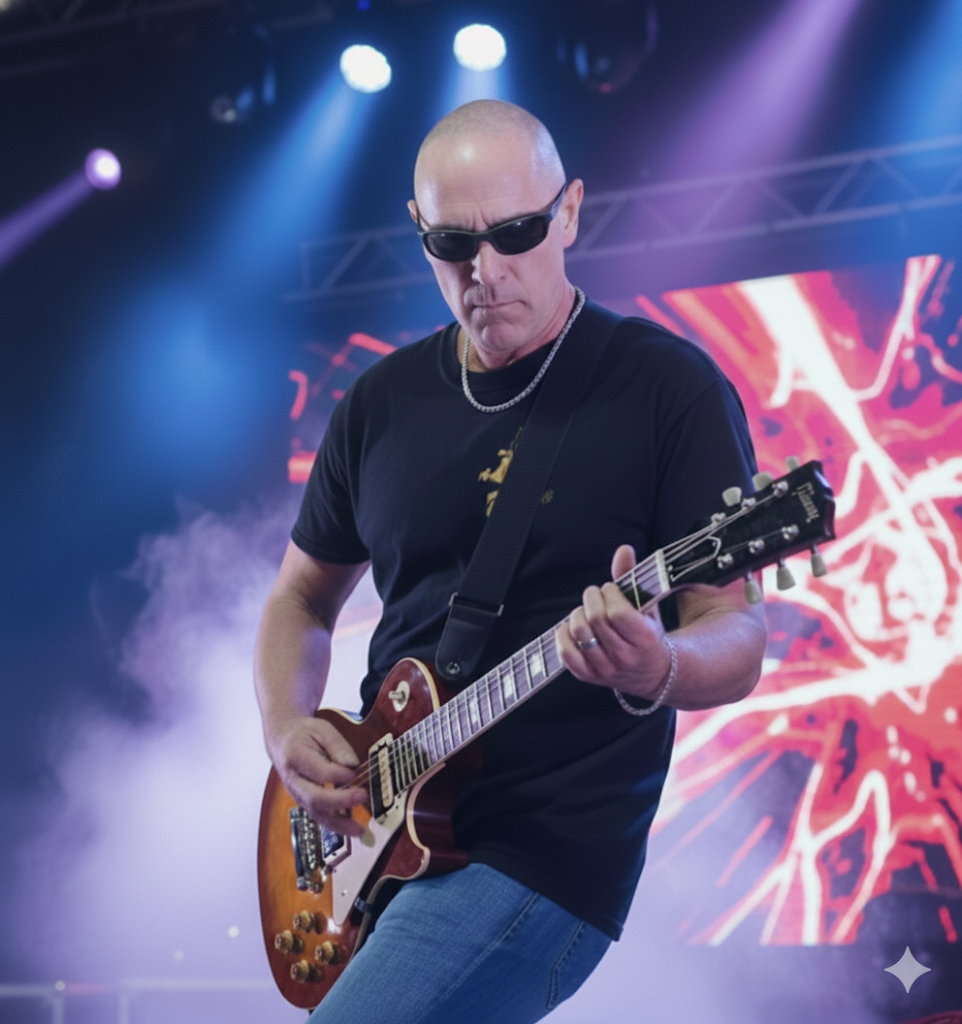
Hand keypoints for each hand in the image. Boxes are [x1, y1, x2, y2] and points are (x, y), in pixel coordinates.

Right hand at [268, 716, 368, 836]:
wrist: (282, 740)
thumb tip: (352, 766)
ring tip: (359, 829)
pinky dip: (336, 825)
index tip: (354, 772)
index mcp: (295, 756)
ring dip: (339, 823)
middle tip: (362, 796)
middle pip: (314, 798)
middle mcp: (293, 780)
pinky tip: (352, 829)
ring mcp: (297, 794)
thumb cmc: (304, 733)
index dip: (339, 774)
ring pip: (316, 813)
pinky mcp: (304, 801)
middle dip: (340, 801)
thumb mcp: (322, 729)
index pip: (319, 772)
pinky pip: (319, 816)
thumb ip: (338, 746)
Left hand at [557, 544, 672, 700]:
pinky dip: (563, 635)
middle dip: (592, 598)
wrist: (653, 672)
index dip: (609, 594)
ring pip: (579, 633)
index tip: (610, 589)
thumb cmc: (647, 634)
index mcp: (645, 639)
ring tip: (586, 611)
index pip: (618, 613)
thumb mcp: (647, 606)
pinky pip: (565, 653)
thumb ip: (633, 577)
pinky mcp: (588, 676)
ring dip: (578, 613)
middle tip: (596, 595)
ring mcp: (606, 669)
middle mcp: (625, 657)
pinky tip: (571, 626)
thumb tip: (623, 550)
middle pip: (595, 619)